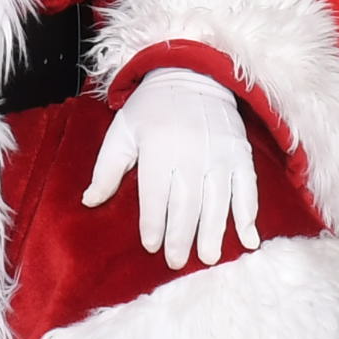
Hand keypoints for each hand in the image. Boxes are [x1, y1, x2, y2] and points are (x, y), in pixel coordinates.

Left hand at [81, 67, 259, 270]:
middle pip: (186, 203)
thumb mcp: (122, 131)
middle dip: (181, 236)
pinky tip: (249, 239)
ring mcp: (220, 154)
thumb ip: (106, 168)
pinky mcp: (240, 154)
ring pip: (217, 201)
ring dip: (214, 232)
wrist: (193, 75)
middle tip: (176, 262)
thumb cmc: (151, 108)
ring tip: (208, 257)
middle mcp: (192, 153)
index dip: (153, 222)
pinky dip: (249, 215)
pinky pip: (247, 189)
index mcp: (159, 148)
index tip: (151, 246)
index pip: (155, 194)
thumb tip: (89, 202)